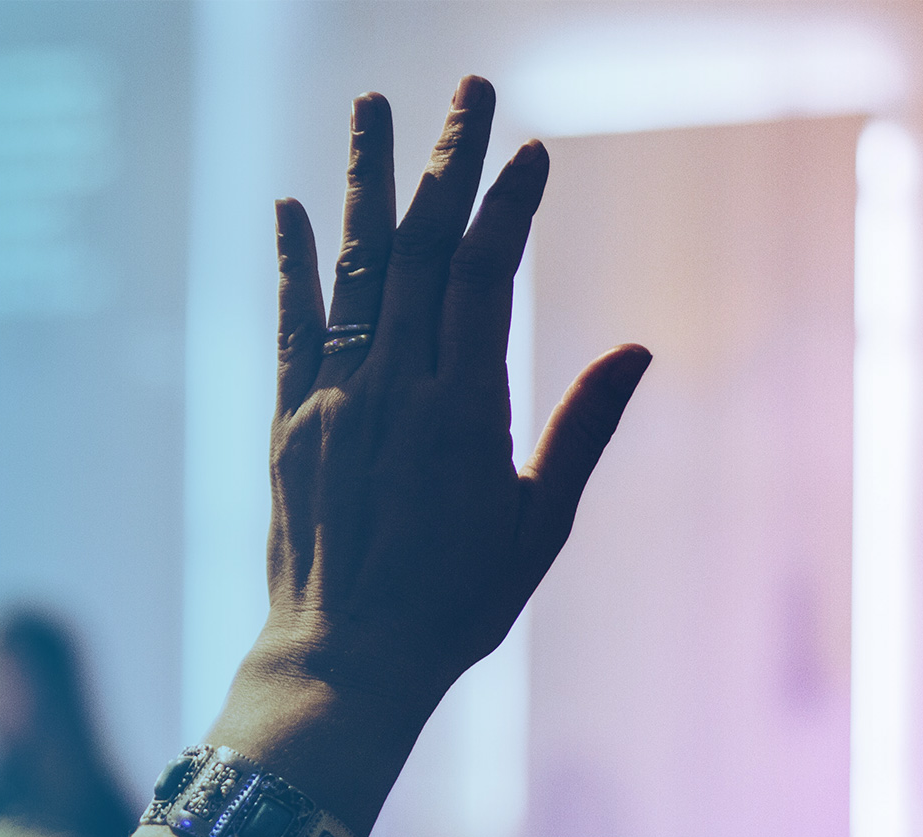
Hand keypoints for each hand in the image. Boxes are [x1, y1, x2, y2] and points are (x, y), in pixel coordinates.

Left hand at [46, 78, 649, 836]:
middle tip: (464, 89)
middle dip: (446, 163)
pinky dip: (294, 265)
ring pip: (355, 270)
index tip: (528, 150)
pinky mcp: (287, 423)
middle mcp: (392, 388)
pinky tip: (291, 209)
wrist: (344, 660)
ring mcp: (332, 400)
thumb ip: (581, 430)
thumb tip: (635, 350)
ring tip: (373, 109)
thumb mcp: (538, 524)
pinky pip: (290, 327)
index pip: (486, 276)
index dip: (507, 205)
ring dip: (367, 184)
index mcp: (462, 409)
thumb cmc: (454, 605)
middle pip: (422, 250)